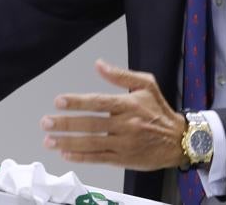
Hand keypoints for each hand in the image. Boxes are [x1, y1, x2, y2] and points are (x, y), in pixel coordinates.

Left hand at [40, 59, 186, 170]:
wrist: (179, 140)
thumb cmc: (160, 111)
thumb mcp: (146, 85)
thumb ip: (121, 75)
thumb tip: (99, 64)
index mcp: (129, 105)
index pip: (99, 102)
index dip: (78, 102)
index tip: (59, 101)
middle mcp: (126, 125)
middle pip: (91, 124)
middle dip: (66, 124)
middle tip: (46, 122)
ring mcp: (124, 144)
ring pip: (92, 144)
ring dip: (68, 143)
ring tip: (49, 140)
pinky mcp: (124, 160)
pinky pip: (99, 159)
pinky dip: (82, 158)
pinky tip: (66, 154)